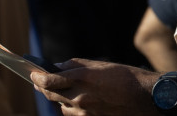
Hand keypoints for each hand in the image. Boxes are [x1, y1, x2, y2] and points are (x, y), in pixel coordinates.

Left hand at [30, 59, 159, 115]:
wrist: (144, 97)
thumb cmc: (126, 77)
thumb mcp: (101, 65)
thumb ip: (77, 65)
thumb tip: (58, 67)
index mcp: (83, 79)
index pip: (49, 80)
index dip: (37, 77)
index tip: (32, 74)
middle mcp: (80, 97)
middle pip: (51, 95)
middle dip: (43, 87)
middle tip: (38, 81)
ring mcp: (85, 112)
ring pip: (61, 106)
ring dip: (58, 98)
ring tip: (62, 90)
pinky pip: (72, 115)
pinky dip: (70, 107)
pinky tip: (76, 100)